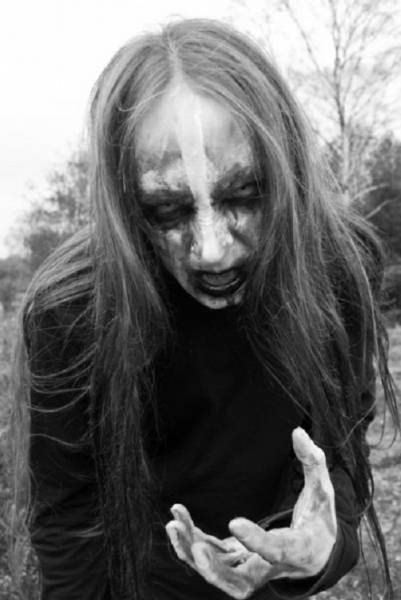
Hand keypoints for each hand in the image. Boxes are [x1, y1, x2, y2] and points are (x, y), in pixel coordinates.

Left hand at [165, 427, 336, 598]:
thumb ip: (313, 462)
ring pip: (220, 574)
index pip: (276, 551)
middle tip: (196, 547)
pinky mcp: (236, 562)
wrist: (317, 554)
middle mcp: (271, 567)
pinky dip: (191, 545)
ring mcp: (252, 568)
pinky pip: (212, 560)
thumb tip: (297, 432)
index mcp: (297, 549)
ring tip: (175, 524)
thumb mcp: (323, 491)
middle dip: (216, 568)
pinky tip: (177, 522)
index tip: (234, 522)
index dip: (255, 541)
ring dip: (193, 555)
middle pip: (241, 581)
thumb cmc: (320, 520)